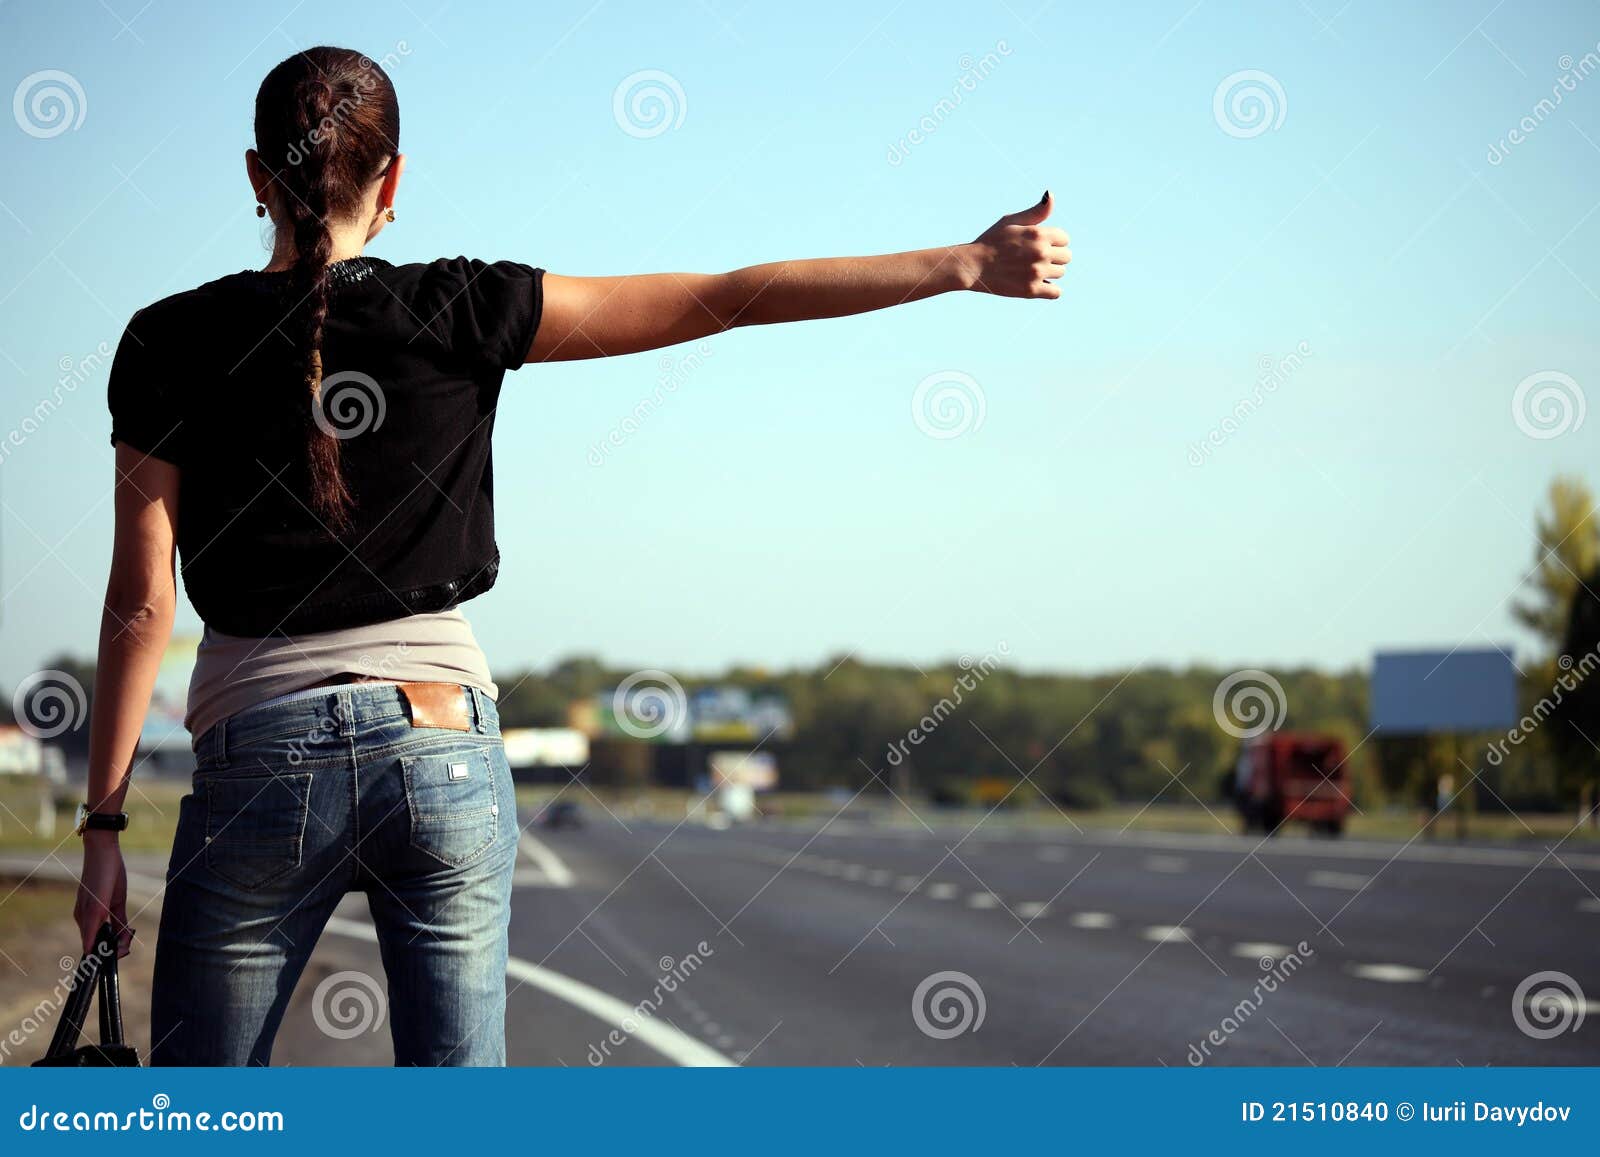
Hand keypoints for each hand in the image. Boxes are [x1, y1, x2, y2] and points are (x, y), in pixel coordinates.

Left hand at [74, 832, 132, 957]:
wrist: (103, 851)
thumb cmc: (110, 873)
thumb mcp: (117, 901)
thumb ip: (120, 920)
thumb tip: (124, 939)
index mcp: (88, 916)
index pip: (94, 942)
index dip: (106, 952)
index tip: (122, 952)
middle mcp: (82, 917)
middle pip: (93, 945)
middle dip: (110, 953)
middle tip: (126, 949)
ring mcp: (84, 912)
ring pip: (92, 941)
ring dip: (107, 950)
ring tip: (123, 950)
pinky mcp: (93, 907)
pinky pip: (92, 930)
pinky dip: (96, 943)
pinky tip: (102, 950)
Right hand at [965, 190, 1070, 298]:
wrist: (973, 265)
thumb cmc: (992, 241)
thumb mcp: (1011, 220)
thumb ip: (1036, 211)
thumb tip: (1051, 195)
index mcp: (1039, 233)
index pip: (1064, 239)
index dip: (1053, 242)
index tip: (1039, 245)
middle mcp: (1041, 252)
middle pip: (1066, 257)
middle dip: (1054, 257)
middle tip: (1035, 259)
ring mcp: (1036, 272)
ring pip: (1061, 273)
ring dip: (1050, 273)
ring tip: (1031, 270)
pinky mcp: (1031, 290)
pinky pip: (1056, 293)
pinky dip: (1050, 290)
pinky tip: (1038, 285)